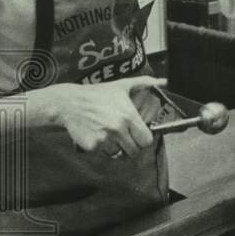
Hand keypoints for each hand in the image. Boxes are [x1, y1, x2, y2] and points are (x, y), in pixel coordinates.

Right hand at [29, 76, 164, 157]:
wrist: (70, 103)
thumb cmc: (98, 94)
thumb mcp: (122, 85)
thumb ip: (145, 83)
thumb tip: (165, 81)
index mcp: (128, 116)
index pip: (146, 140)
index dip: (143, 140)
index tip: (138, 136)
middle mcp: (118, 129)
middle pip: (134, 151)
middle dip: (131, 146)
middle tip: (124, 138)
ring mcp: (104, 139)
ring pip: (119, 154)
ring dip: (117, 148)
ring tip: (110, 135)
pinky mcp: (92, 146)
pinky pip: (104, 154)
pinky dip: (102, 149)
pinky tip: (98, 136)